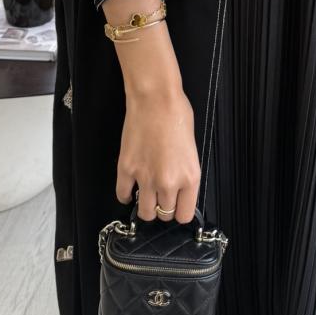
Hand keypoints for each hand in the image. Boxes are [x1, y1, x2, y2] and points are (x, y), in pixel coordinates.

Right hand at [116, 82, 200, 224]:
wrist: (156, 99)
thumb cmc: (178, 116)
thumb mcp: (192, 150)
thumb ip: (186, 174)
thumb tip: (179, 190)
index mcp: (190, 177)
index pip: (184, 215)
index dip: (179, 211)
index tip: (176, 205)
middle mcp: (169, 182)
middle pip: (164, 214)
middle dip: (163, 208)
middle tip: (161, 196)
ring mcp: (146, 177)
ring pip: (144, 212)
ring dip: (146, 206)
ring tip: (146, 195)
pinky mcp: (126, 169)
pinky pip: (123, 195)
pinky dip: (126, 195)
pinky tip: (130, 189)